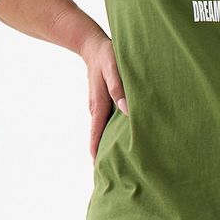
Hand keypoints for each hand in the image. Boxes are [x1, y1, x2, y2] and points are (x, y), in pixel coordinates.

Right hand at [80, 29, 127, 162]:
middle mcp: (97, 109)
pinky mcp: (104, 102)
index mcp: (99, 105)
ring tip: (117, 162)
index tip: (98, 168)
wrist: (93, 45)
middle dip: (103, 154)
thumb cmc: (107, 55)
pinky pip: (107, 122)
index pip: (96, 134)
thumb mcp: (114, 68)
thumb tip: (127, 110)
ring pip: (103, 130)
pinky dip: (111, 133)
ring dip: (107, 144)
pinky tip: (120, 139)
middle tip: (110, 173)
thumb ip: (119, 87)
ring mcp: (99, 106)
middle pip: (99, 136)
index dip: (97, 151)